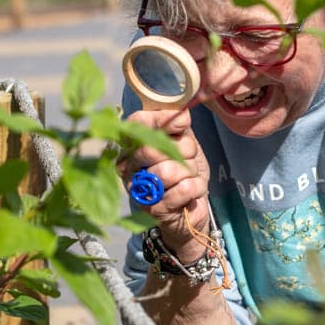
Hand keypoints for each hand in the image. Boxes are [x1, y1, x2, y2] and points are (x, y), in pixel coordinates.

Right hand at [119, 106, 211, 260]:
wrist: (191, 208)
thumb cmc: (183, 173)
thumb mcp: (183, 143)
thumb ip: (178, 127)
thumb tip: (181, 114)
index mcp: (133, 145)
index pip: (137, 123)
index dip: (161, 119)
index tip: (183, 124)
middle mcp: (128, 167)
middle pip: (152, 148)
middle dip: (183, 149)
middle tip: (188, 157)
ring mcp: (138, 190)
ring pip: (168, 170)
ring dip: (189, 172)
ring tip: (188, 177)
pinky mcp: (154, 209)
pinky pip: (183, 189)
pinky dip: (196, 187)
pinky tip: (191, 192)